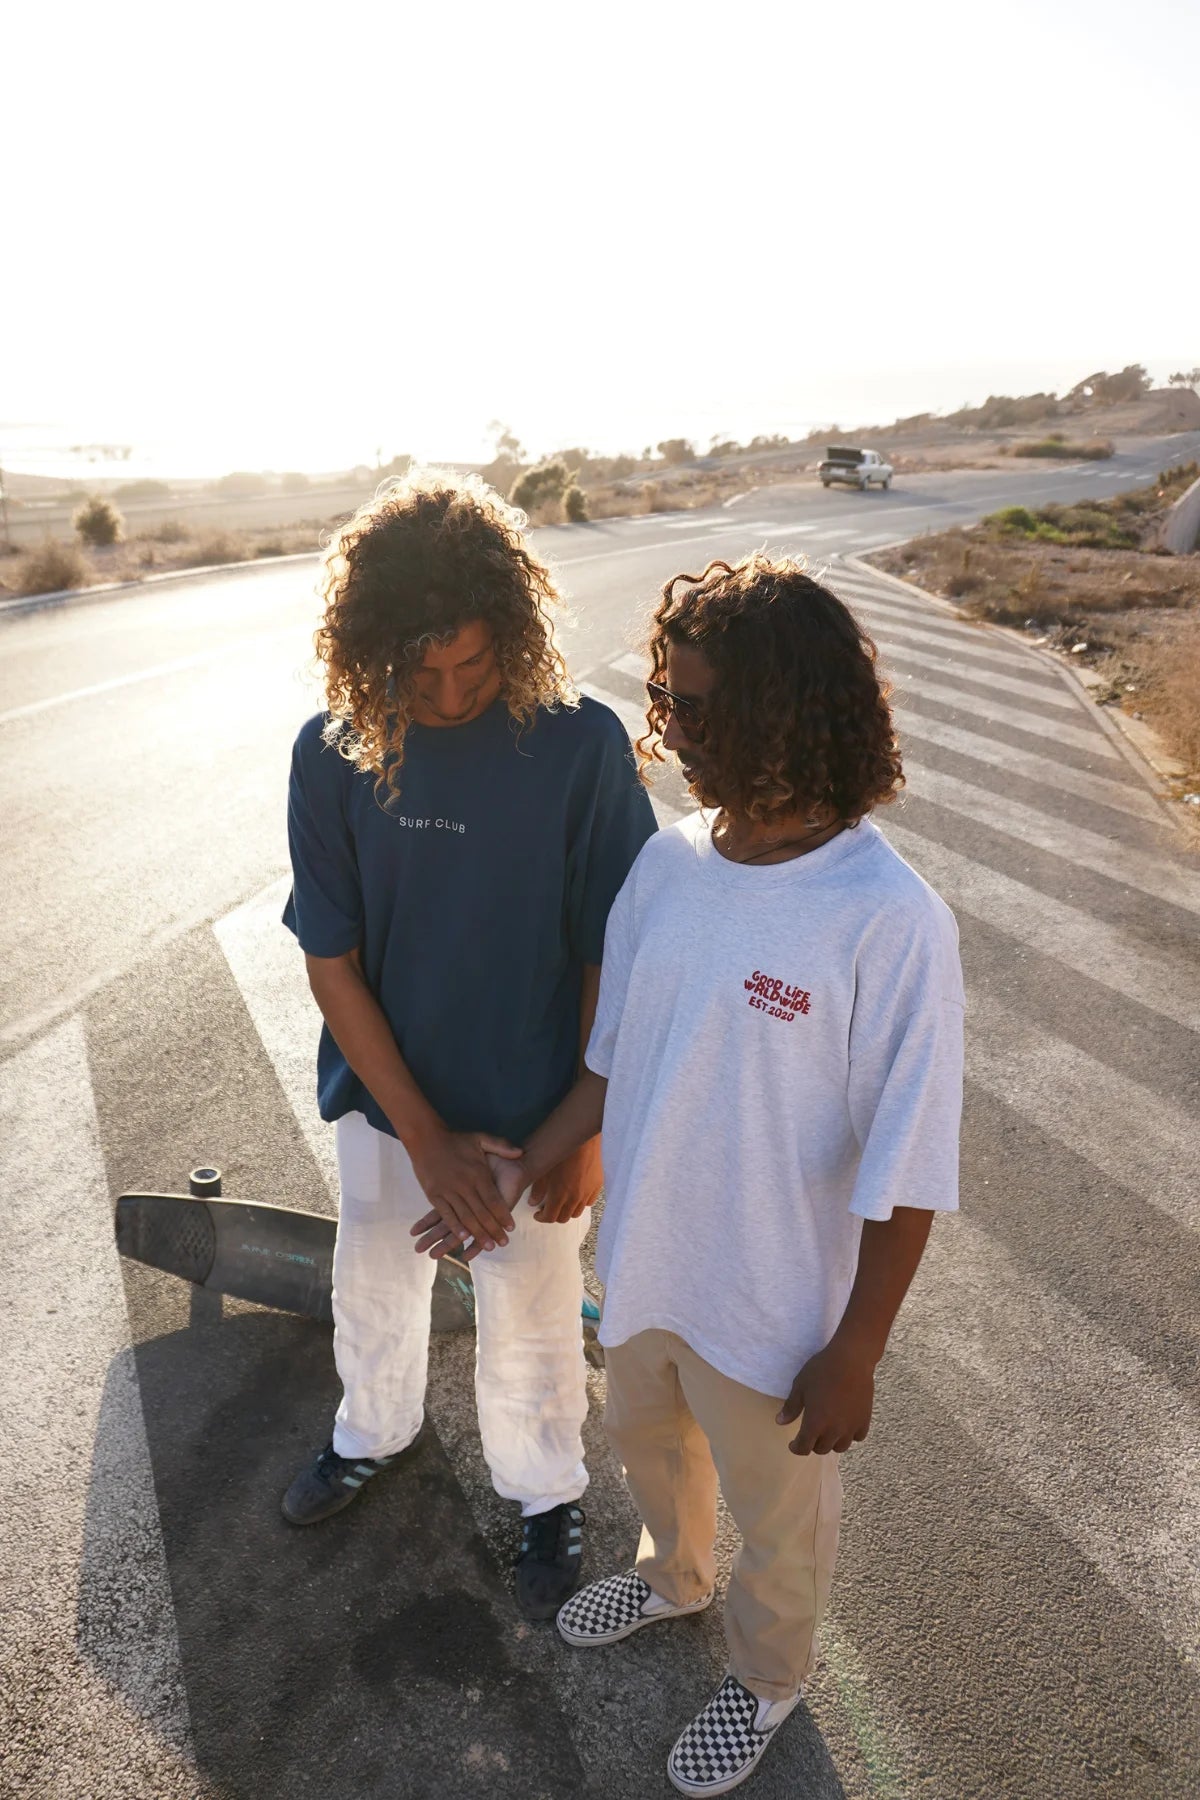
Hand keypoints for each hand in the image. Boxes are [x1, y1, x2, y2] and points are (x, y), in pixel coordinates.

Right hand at [407, 1129, 521, 1259]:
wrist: (426, 1138)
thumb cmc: (455, 1140)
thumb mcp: (480, 1138)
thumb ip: (501, 1146)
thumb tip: (521, 1153)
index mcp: (478, 1173)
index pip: (494, 1200)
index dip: (503, 1215)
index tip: (511, 1227)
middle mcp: (464, 1184)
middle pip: (482, 1212)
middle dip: (493, 1230)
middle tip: (503, 1243)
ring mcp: (448, 1190)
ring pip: (466, 1217)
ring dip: (477, 1233)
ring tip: (488, 1246)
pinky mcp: (434, 1195)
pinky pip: (446, 1215)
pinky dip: (455, 1227)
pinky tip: (463, 1238)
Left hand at [529, 1137, 602, 1223]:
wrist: (583, 1135)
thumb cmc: (561, 1149)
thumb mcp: (543, 1167)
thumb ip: (538, 1188)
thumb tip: (533, 1202)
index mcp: (559, 1194)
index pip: (550, 1217)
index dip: (541, 1218)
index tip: (537, 1213)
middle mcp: (575, 1197)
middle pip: (564, 1218)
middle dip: (554, 1215)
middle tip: (547, 1207)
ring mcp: (588, 1192)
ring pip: (577, 1212)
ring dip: (567, 1211)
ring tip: (561, 1202)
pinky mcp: (598, 1185)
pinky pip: (589, 1202)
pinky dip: (581, 1203)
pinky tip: (576, 1194)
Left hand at [775, 1336, 875, 1454]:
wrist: (851, 1359)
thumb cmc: (822, 1370)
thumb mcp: (800, 1386)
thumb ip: (791, 1407)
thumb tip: (780, 1422)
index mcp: (815, 1423)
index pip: (804, 1448)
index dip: (796, 1448)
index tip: (793, 1444)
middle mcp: (834, 1430)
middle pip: (821, 1449)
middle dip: (812, 1444)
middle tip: (809, 1433)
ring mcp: (851, 1426)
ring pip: (840, 1447)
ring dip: (831, 1442)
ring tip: (827, 1431)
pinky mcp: (864, 1420)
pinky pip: (857, 1437)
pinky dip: (850, 1435)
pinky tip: (845, 1424)